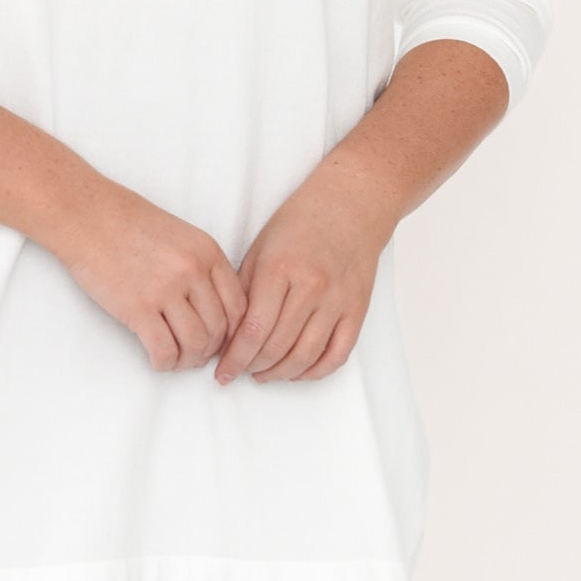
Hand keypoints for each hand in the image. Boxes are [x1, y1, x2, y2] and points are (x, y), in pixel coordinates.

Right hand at [58, 178, 249, 371]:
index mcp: (207, 251)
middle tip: (196, 355)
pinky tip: (157, 360)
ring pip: (195, 344)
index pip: (238, 306)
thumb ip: (200, 265)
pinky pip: (164, 350)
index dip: (232, 332)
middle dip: (210, 350)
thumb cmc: (127, 222)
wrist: (85, 215)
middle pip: (219, 328)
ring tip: (177, 360)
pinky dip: (164, 363)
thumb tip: (210, 308)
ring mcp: (166, 289)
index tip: (220, 341)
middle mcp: (193, 270)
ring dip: (188, 360)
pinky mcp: (138, 307)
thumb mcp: (179, 234)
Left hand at [213, 165, 392, 384]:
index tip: (223, 372)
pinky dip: (315, 371)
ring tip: (264, 374)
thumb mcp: (260, 249)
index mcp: (279, 269)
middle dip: (252, 367)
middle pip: (277, 347)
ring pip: (306, 357)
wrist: (349, 206)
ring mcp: (337, 301)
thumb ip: (244, 291)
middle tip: (240, 371)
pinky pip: (338, 355)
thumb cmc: (299, 224)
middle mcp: (311, 287)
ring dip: (280, 373)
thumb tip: (228, 335)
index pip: (252, 330)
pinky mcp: (357, 310)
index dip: (234, 359)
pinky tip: (297, 371)